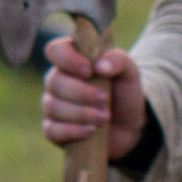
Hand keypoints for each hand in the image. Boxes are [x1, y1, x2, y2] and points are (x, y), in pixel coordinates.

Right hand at [41, 40, 146, 159]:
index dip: (68, 59)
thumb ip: (118, 61)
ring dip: (82, 113)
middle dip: (82, 92)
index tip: (89, 71)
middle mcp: (57, 81)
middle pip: (54, 82)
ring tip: (105, 117)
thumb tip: (100, 66)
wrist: (129, 125)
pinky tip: (91, 130)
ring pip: (53, 107)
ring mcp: (52, 106)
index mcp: (71, 60)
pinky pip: (52, 130)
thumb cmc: (123, 93)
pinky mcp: (54, 130)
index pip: (55, 50)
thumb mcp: (129, 72)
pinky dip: (73, 131)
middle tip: (105, 98)